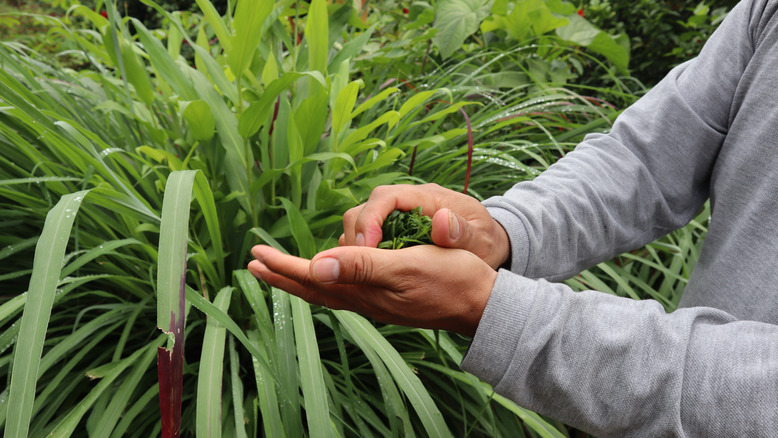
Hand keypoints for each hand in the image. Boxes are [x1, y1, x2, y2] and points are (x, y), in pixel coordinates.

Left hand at [248, 244, 497, 336]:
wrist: (482, 303)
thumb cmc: (451, 279)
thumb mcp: (406, 266)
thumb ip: (362, 266)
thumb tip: (317, 265)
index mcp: (366, 290)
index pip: (315, 277)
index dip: (284, 267)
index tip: (257, 255)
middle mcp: (366, 299)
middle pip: (314, 289)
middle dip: (283, 276)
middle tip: (255, 265)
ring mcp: (378, 301)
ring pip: (329, 290)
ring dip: (302, 278)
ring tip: (282, 269)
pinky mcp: (391, 298)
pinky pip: (347, 291)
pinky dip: (328, 282)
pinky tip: (330, 277)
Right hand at [340, 183, 510, 269]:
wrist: (487, 245)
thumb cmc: (485, 242)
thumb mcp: (481, 241)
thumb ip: (463, 233)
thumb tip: (441, 219)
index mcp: (427, 197)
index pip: (386, 197)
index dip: (370, 219)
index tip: (368, 248)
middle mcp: (407, 201)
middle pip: (366, 207)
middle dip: (357, 234)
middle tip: (357, 266)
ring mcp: (398, 215)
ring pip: (361, 221)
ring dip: (355, 245)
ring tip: (358, 272)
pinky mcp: (393, 229)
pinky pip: (367, 235)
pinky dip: (360, 252)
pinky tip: (364, 273)